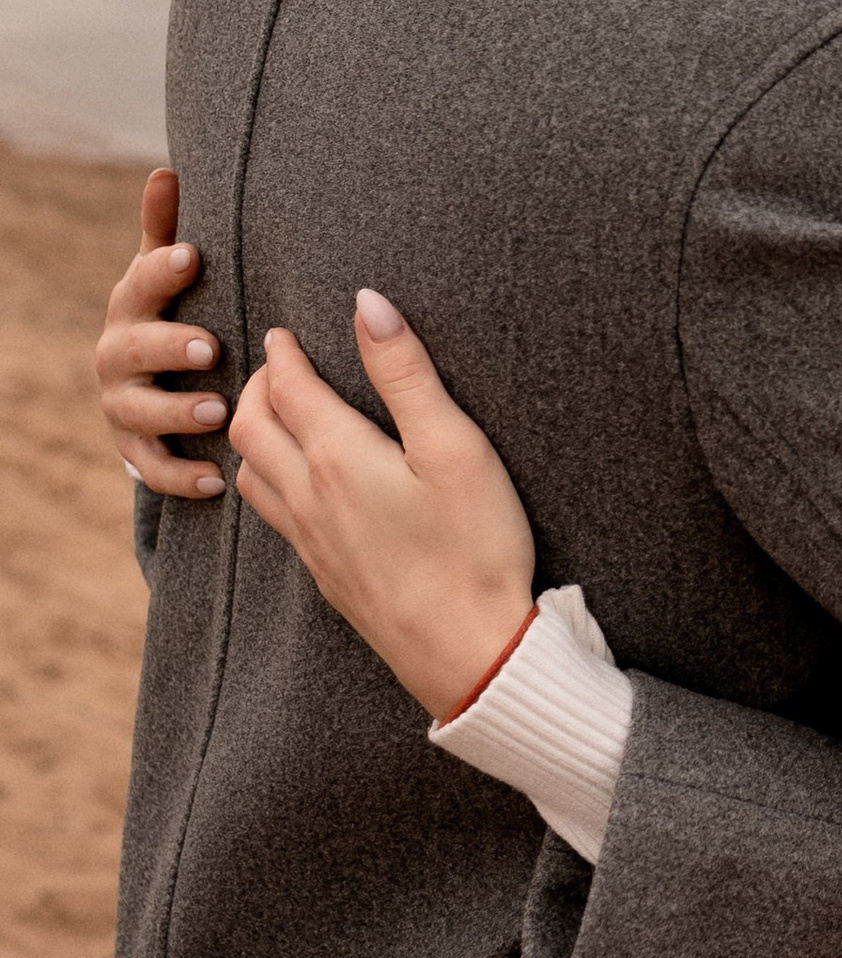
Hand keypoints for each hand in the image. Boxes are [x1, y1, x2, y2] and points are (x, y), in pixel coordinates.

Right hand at [98, 168, 228, 497]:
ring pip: (139, 412)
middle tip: (211, 347)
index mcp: (132, 304)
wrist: (154, 381)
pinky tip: (218, 479)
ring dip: (176, 413)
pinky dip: (182, 477)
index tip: (195, 255)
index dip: (163, 269)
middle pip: (133, 349)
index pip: (141, 281)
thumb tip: (166, 168)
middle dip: (169, 347)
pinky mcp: (135, 450)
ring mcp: (122, 405)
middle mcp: (117, 354)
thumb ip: (167, 228)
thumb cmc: (174, 311)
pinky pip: (151, 469)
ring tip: (217, 411)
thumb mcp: (169, 271)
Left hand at [227, 294, 537, 721]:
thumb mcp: (453, 446)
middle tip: (277, 366)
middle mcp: (310, 498)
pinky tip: (298, 488)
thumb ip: (406, 373)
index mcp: (338, 458)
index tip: (285, 332)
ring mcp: (313, 542)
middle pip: (251, 428)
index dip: (284, 353)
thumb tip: (367, 304)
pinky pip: (274, 517)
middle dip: (256, 388)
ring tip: (275, 418)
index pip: (289, 388)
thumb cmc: (474, 546)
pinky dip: (267, 481)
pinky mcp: (327, 576)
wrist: (469, 652)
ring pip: (251, 475)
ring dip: (253, 436)